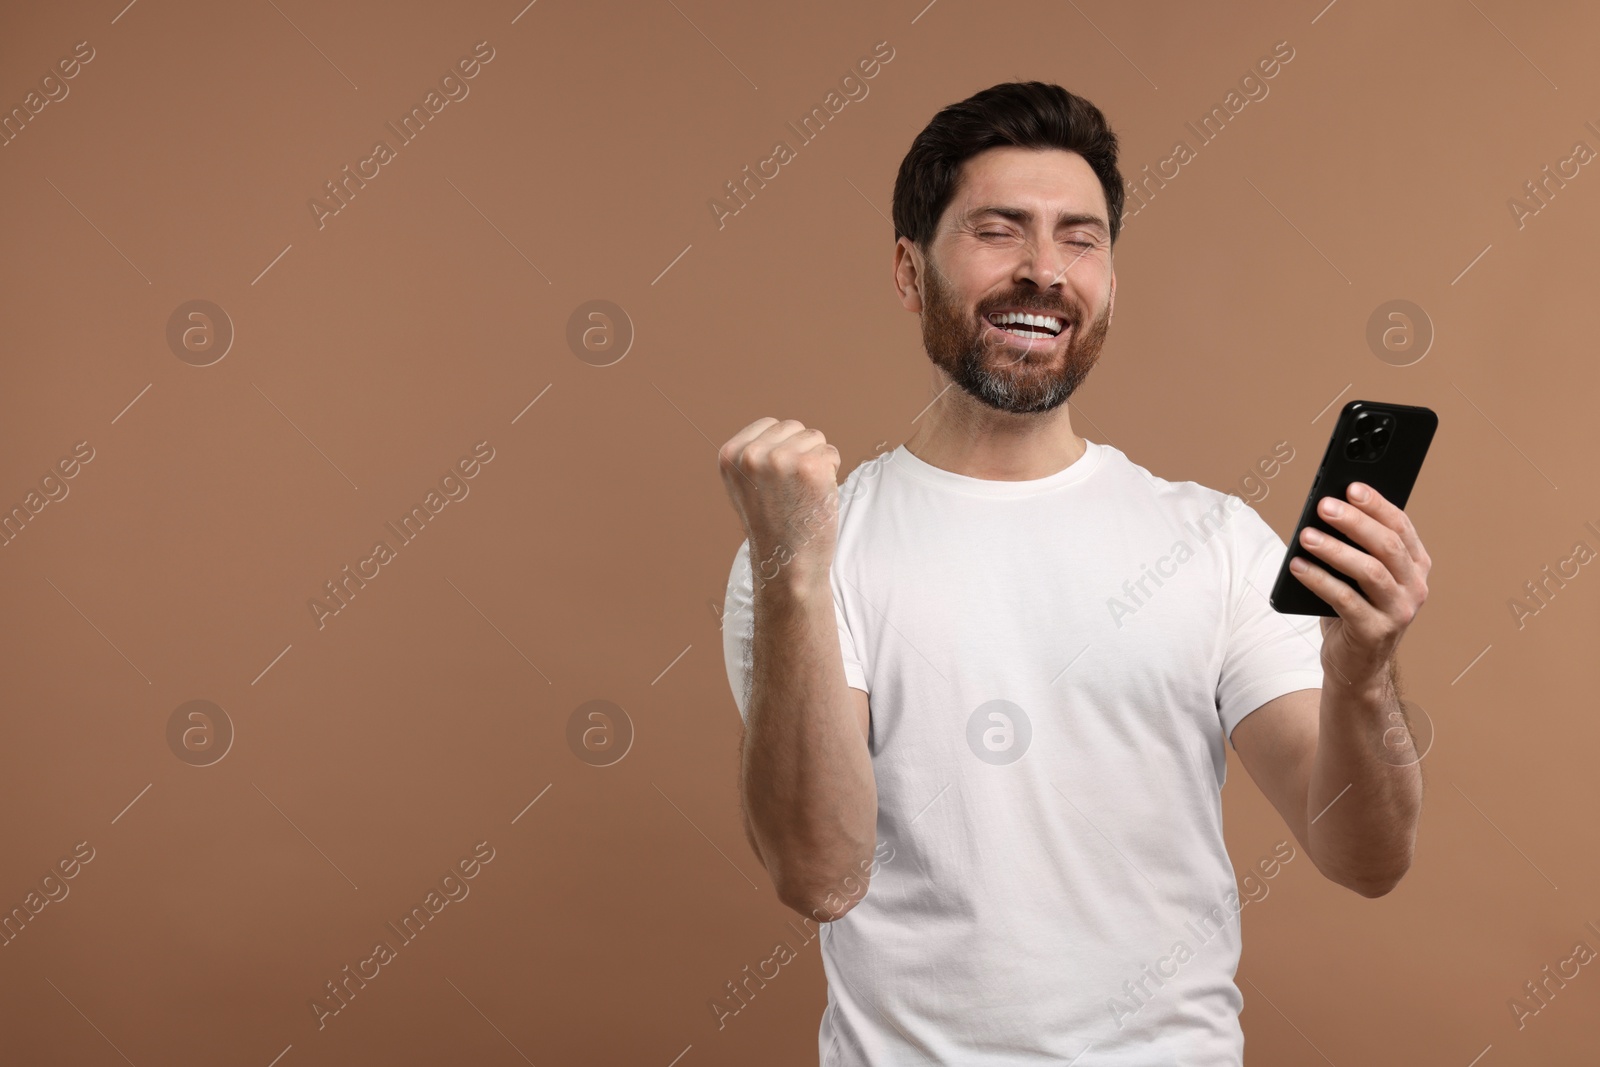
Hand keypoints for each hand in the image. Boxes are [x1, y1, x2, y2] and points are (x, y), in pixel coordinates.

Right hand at [717, 418, 841, 589]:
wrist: (787, 563)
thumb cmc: (772, 525)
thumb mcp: (745, 485)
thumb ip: (754, 454)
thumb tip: (780, 428)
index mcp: (730, 455)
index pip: (770, 424)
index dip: (781, 449)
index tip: (776, 483)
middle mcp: (751, 454)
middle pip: (793, 427)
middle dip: (800, 452)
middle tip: (791, 490)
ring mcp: (781, 459)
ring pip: (814, 438)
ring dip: (816, 462)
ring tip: (802, 493)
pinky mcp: (810, 467)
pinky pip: (831, 453)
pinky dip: (831, 473)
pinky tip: (816, 496)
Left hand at [1288, 481, 1430, 690]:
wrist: (1356, 667)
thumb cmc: (1354, 611)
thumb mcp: (1360, 577)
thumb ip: (1356, 548)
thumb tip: (1325, 512)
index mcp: (1416, 566)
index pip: (1401, 527)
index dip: (1377, 504)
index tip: (1351, 486)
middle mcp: (1415, 587)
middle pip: (1387, 546)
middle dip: (1354, 522)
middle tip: (1324, 505)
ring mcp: (1399, 611)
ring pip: (1369, 571)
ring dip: (1335, 550)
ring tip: (1305, 535)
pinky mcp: (1375, 632)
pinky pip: (1345, 600)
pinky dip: (1319, 580)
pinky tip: (1297, 566)